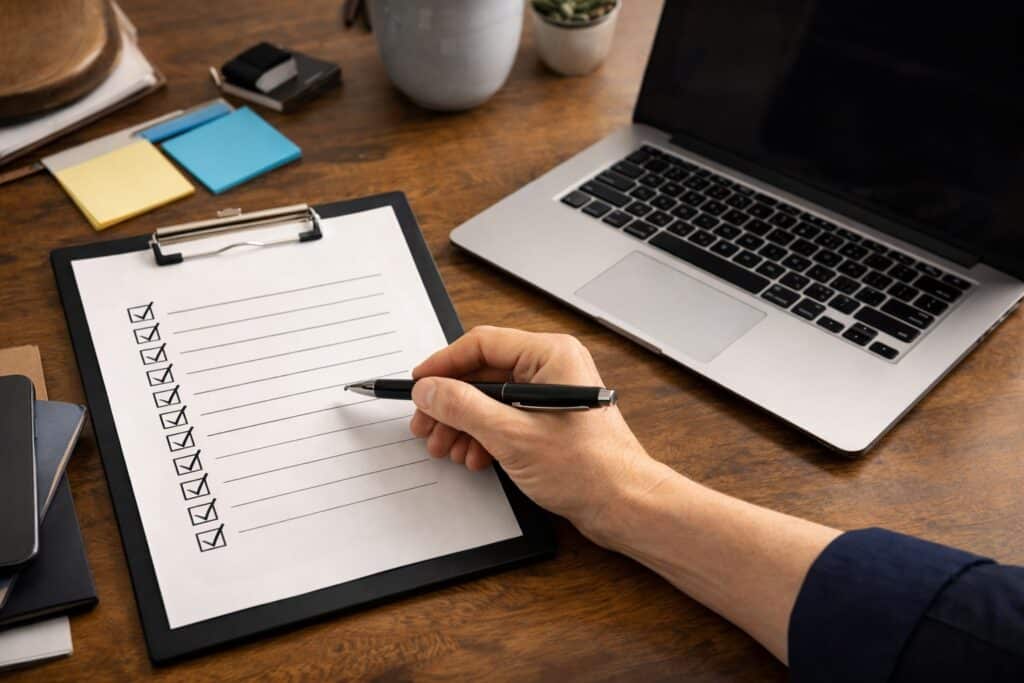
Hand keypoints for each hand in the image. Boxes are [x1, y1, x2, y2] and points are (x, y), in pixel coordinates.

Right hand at [409, 326, 669, 538]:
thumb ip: (464, 408)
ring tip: (445, 448)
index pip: (482, 344)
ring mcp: (551, 394)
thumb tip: (429, 390)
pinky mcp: (550, 420)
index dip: (444, 365)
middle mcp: (553, 368)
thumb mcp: (512, 436)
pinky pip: (506, 418)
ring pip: (491, 399)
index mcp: (551, 355)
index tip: (418, 385)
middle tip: (425, 426)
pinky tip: (473, 457)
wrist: (624, 504)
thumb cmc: (588, 468)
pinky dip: (484, 436)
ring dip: (464, 424)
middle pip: (484, 374)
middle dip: (451, 404)